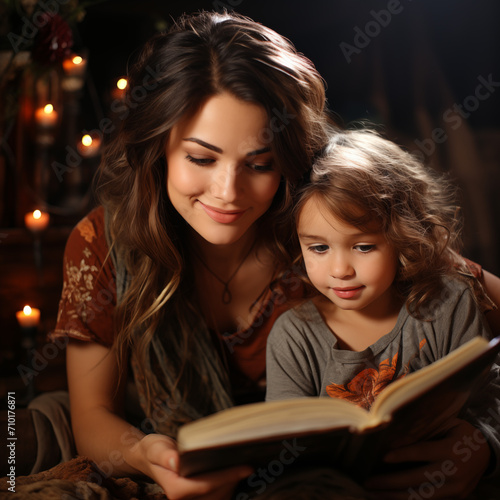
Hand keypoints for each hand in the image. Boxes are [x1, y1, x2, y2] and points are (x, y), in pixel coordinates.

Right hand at [132, 433, 252, 499]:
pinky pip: (218, 497)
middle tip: (249, 462)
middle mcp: (183, 499)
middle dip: (233, 480)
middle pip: (217, 494)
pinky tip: (234, 473)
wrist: (150, 459)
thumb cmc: (154, 451)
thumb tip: (176, 461)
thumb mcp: (155, 448)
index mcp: (175, 488)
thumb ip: (164, 455)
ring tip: (243, 466)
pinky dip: (228, 486)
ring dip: (233, 484)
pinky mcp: (197, 498)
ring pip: (219, 498)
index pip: (206, 485)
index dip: (228, 477)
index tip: (246, 467)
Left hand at [364, 419, 490, 499]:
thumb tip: (391, 440)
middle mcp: (454, 472)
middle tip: (368, 481)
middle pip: (417, 479)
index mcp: (451, 449)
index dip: (402, 455)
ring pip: (421, 497)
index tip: (383, 457)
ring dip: (394, 496)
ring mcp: (455, 490)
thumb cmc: (458, 433)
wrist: (486, 453)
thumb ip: (421, 431)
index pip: (422, 452)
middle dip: (390, 482)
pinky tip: (390, 498)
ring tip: (374, 493)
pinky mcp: (455, 499)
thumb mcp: (444, 424)